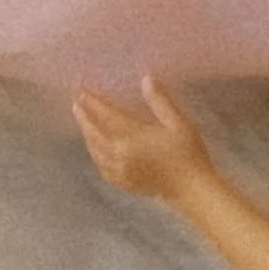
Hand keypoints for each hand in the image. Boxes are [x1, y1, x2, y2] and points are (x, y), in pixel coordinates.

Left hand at [71, 78, 213, 201]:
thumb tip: (146, 78)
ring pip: (95, 150)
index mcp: (132, 138)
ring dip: (87, 135)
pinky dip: (94, 154)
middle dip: (84, 117)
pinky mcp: (123, 183)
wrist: (192, 190)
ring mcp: (119, 171)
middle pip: (95, 133)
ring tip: (83, 122)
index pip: (106, 116)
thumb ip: (160, 101)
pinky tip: (95, 149)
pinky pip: (101, 166)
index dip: (93, 102)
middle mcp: (119, 155)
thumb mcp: (179, 124)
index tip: (82, 90)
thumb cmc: (188, 155)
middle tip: (76, 103)